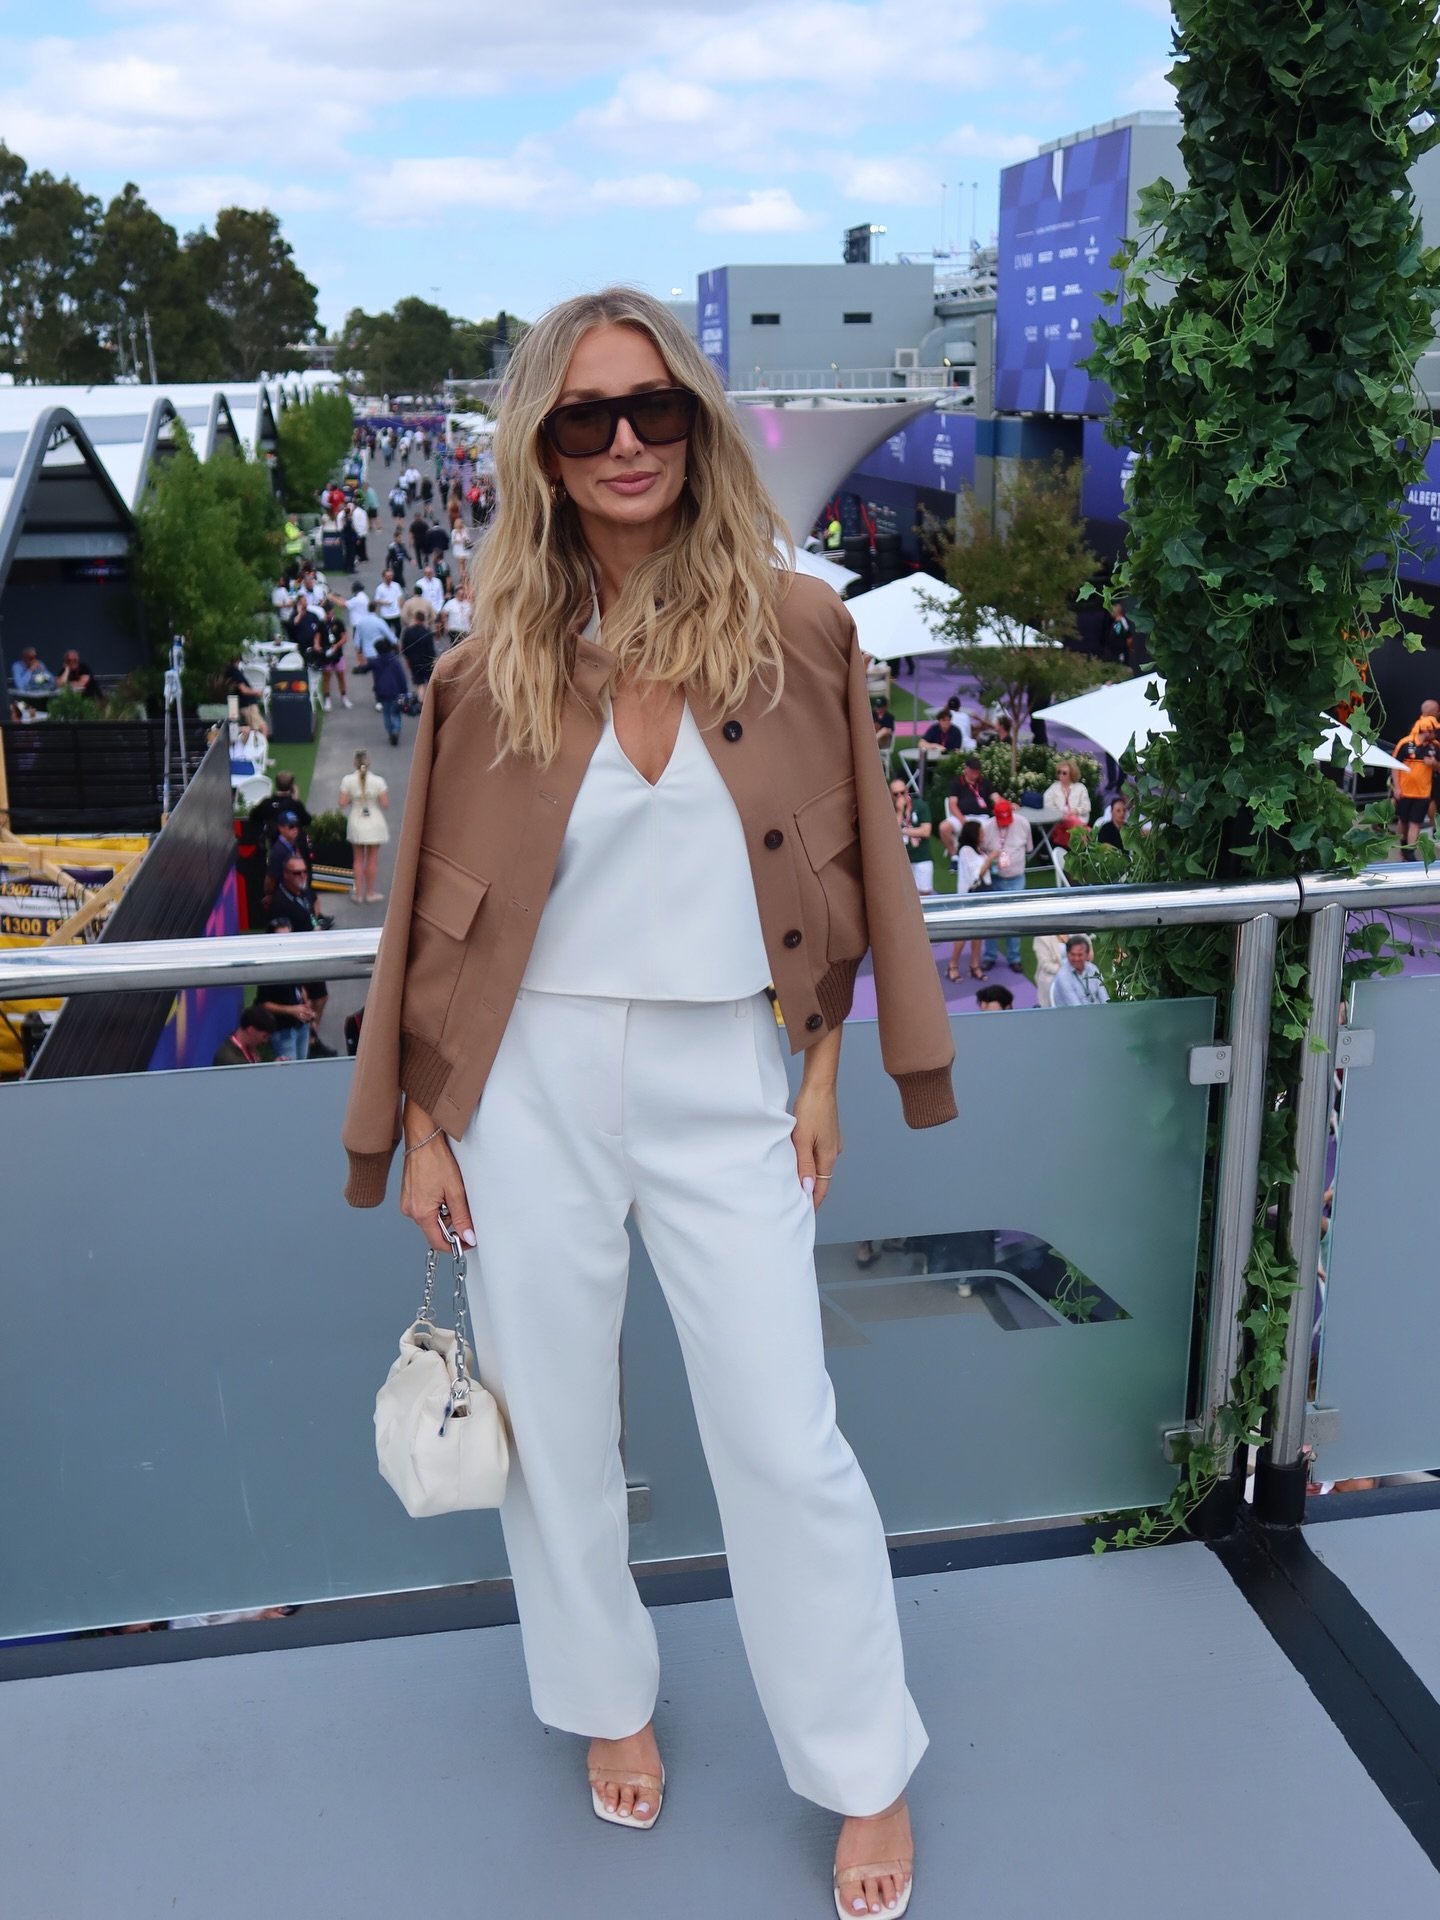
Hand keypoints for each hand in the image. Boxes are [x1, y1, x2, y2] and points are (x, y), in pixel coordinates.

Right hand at [400, 1131, 476, 1250]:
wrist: (423, 1138)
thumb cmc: (435, 1159)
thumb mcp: (455, 1191)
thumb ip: (462, 1217)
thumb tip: (468, 1236)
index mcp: (420, 1212)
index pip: (437, 1241)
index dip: (454, 1244)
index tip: (467, 1241)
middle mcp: (410, 1210)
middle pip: (434, 1229)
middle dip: (450, 1223)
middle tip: (461, 1204)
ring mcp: (407, 1202)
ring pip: (430, 1218)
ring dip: (443, 1211)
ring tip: (449, 1191)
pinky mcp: (408, 1195)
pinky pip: (424, 1207)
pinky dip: (435, 1203)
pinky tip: (440, 1188)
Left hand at [791, 1082, 841, 1211]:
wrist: (819, 1085)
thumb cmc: (811, 1109)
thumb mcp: (803, 1139)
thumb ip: (805, 1164)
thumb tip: (808, 1189)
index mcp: (828, 1156)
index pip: (821, 1187)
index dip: (813, 1202)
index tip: (804, 1214)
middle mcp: (833, 1152)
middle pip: (822, 1178)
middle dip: (811, 1192)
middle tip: (796, 1204)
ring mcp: (831, 1142)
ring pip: (819, 1165)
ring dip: (809, 1176)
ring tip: (795, 1186)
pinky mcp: (827, 1133)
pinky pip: (818, 1154)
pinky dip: (810, 1162)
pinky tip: (800, 1162)